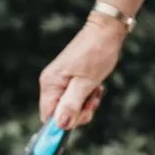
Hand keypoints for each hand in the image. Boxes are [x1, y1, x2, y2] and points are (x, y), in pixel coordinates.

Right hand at [39, 13, 126, 128]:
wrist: (106, 29)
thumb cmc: (97, 52)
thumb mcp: (87, 82)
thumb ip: (72, 105)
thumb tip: (61, 125)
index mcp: (50, 84)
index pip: (48, 116)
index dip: (63, 123)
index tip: (82, 118)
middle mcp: (50, 84)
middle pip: (58, 114)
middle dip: (78, 113)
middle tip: (93, 102)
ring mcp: (58, 81)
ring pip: (68, 107)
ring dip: (84, 105)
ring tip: (96, 91)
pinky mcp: (67, 79)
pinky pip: (73, 98)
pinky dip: (85, 97)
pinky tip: (94, 87)